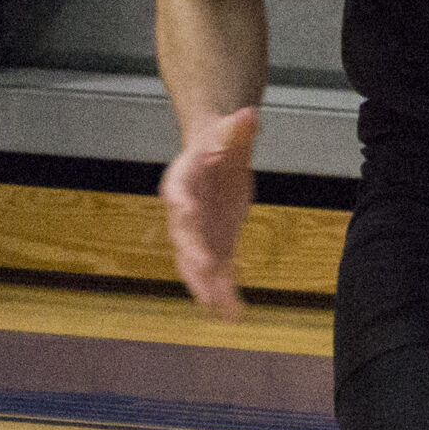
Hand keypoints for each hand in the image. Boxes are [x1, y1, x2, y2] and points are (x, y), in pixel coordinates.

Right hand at [160, 105, 256, 315]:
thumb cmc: (220, 141)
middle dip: (194, 255)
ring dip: (207, 287)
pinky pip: (217, 274)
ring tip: (221, 309)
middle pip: (184, 237)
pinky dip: (225, 294)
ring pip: (195, 266)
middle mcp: (183, 214)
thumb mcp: (231, 130)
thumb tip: (249, 114)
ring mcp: (197, 236)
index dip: (183, 207)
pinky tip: (236, 314)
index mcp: (182, 182)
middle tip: (207, 270)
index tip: (187, 216)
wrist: (216, 155)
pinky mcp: (215, 247)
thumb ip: (239, 126)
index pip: (179, 196)